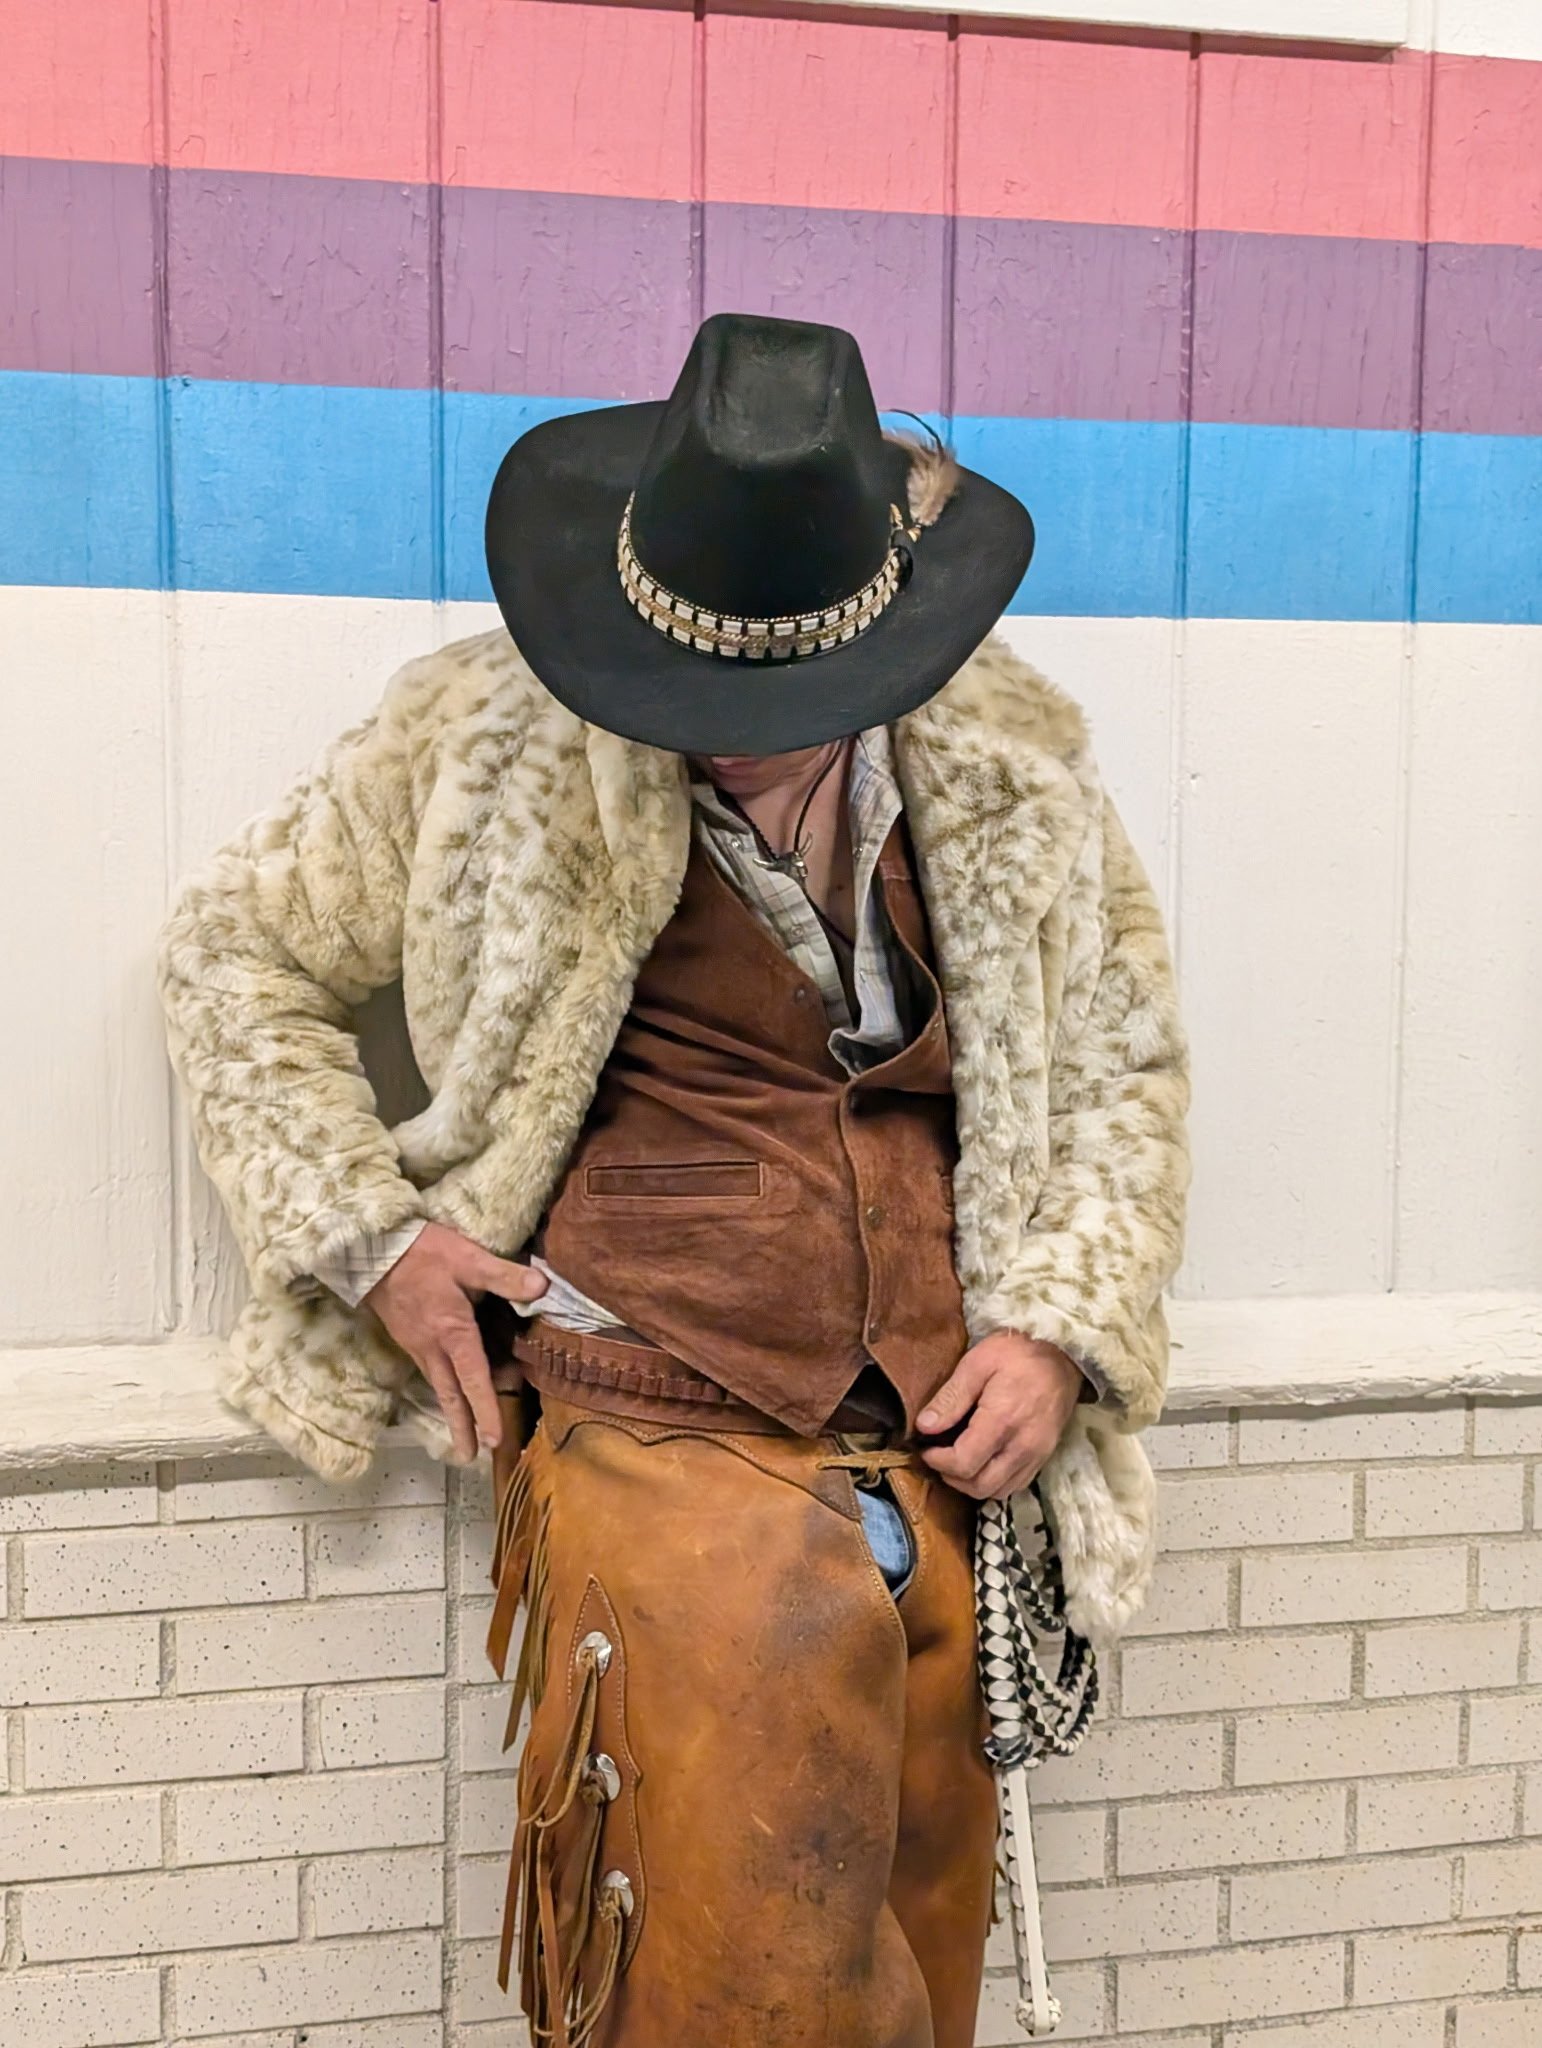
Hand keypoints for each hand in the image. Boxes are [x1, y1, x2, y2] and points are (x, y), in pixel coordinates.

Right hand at [362, 1222, 546, 1460]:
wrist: (370, 1250)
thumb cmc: (422, 1253)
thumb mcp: (468, 1258)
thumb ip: (505, 1276)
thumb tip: (543, 1286)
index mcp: (452, 1333)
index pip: (473, 1379)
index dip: (485, 1410)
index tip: (492, 1441)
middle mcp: (433, 1347)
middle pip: (450, 1396)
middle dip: (462, 1427)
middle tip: (470, 1457)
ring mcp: (416, 1344)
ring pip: (438, 1386)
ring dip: (452, 1413)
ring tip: (461, 1438)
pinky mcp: (407, 1337)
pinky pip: (429, 1372)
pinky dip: (442, 1390)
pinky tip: (447, 1391)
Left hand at [917, 1331, 1083, 1499]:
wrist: (1065, 1356)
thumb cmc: (1019, 1353)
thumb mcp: (978, 1362)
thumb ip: (951, 1397)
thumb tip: (924, 1426)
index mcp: (1002, 1421)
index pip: (964, 1463)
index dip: (937, 1461)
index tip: (925, 1447)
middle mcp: (1022, 1446)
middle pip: (979, 1485)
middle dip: (951, 1476)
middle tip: (937, 1456)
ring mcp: (1036, 1455)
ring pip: (997, 1491)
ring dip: (970, 1483)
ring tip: (956, 1461)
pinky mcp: (1044, 1457)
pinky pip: (1014, 1485)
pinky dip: (992, 1482)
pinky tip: (981, 1461)